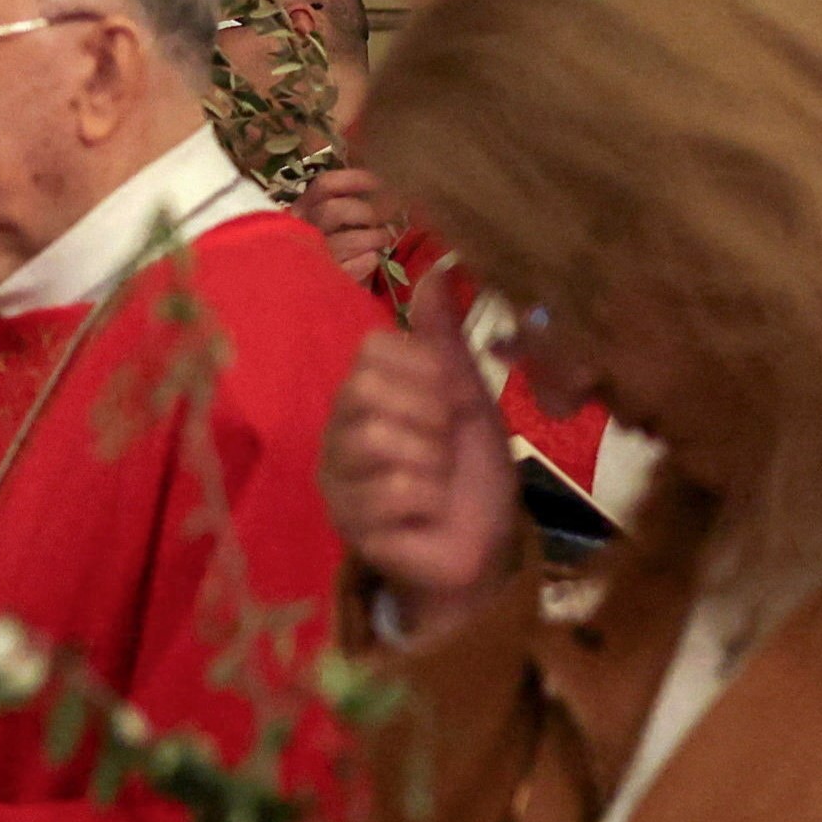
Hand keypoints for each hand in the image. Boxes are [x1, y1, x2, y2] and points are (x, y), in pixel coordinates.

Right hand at [299, 166, 403, 288]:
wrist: (302, 302)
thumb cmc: (323, 256)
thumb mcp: (324, 228)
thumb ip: (342, 210)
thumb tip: (381, 195)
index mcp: (300, 212)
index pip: (324, 185)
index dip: (354, 179)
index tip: (378, 183)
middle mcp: (300, 232)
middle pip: (333, 210)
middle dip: (365, 212)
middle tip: (379, 220)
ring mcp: (311, 259)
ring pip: (349, 240)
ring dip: (374, 237)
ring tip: (382, 241)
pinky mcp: (324, 284)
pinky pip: (359, 264)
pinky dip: (370, 260)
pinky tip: (371, 261)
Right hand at [323, 279, 520, 615]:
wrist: (485, 550)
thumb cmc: (473, 474)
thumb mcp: (471, 400)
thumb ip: (447, 343)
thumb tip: (438, 272)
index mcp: (366, 393)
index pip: (372, 350)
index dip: (424, 372)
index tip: (453, 403)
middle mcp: (339, 429)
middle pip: (366, 389)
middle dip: (428, 417)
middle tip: (445, 446)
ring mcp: (337, 477)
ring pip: (375, 438)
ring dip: (430, 461)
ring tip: (438, 481)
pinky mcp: (347, 522)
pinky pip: (388, 490)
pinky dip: (427, 500)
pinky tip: (428, 514)